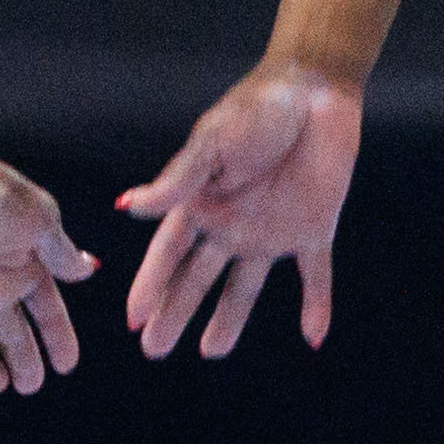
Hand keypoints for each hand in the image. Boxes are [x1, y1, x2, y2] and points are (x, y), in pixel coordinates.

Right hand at [119, 61, 362, 358]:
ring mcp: (273, 229)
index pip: (169, 255)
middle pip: (198, 278)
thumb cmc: (256, 109)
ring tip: (212, 353)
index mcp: (202, 202)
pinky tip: (315, 337)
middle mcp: (232, 222)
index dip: (151, 287)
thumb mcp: (212, 143)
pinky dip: (317, 305)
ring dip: (230, 319)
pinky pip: (316, 276)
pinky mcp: (315, 228)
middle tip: (156, 350)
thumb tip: (126, 207)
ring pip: (247, 287)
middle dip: (177, 312)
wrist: (315, 90)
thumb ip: (176, 181)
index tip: (135, 321)